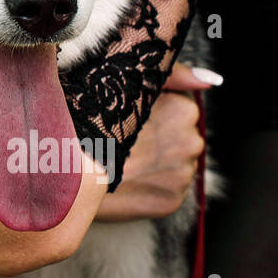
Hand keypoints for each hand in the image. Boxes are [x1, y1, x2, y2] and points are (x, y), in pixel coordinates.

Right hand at [94, 63, 215, 221]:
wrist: (66, 171)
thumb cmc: (90, 122)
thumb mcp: (126, 84)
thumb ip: (173, 75)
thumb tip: (211, 81)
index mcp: (184, 111)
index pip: (180, 106)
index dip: (154, 110)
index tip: (130, 117)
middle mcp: (191, 144)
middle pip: (180, 135)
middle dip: (159, 136)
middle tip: (123, 138)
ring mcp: (182, 176)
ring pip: (174, 162)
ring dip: (155, 161)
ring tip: (122, 158)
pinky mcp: (171, 201)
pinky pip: (166, 188)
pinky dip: (149, 184)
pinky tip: (126, 177)